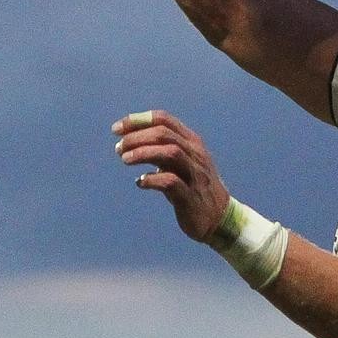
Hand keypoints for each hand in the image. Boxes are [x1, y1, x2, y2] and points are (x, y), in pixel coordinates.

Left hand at [112, 109, 230, 242]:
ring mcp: (195, 174)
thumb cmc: (194, 187)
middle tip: (119, 146)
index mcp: (191, 142)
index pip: (164, 120)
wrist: (220, 217)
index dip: (138, 120)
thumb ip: (160, 150)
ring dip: (143, 153)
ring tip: (124, 159)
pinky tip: (140, 181)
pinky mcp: (191, 196)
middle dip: (137, 137)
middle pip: (164, 134)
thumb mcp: (180, 163)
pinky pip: (171, 182)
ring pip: (170, 152)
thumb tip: (129, 141)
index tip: (117, 128)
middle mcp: (195, 154)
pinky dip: (152, 179)